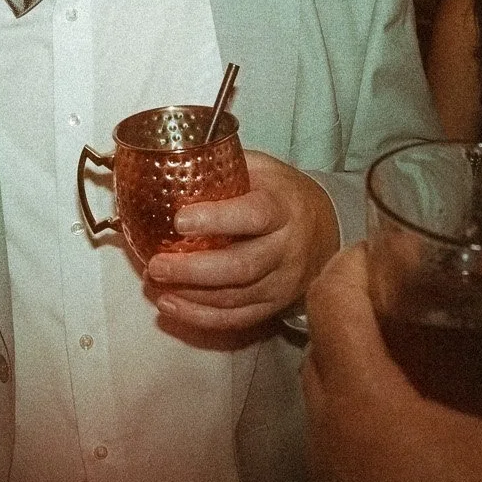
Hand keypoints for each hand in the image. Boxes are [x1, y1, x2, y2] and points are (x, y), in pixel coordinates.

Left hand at [142, 151, 337, 330]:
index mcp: (283, 208)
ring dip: (190, 294)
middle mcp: (286, 248)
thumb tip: (172, 162)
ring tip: (154, 283)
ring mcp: (282, 282)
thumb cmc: (282, 195)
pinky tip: (170, 305)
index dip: (217, 220)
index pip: (253, 215)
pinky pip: (236, 319)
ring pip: (234, 297)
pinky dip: (199, 317)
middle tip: (157, 264)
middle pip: (241, 266)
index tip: (179, 221)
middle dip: (193, 270)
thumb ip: (223, 168)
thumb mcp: (261, 169)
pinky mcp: (274, 306)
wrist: (327, 229)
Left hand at [303, 244, 481, 481]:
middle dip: (361, 306)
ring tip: (426, 349)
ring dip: (363, 362)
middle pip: (322, 344)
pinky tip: (430, 426)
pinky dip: (368, 414)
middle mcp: (328, 442)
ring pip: (328, 398)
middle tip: (419, 289)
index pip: (329, 299)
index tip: (396, 243)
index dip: (356, 258)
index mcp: (364, 408)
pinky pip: (339, 444)